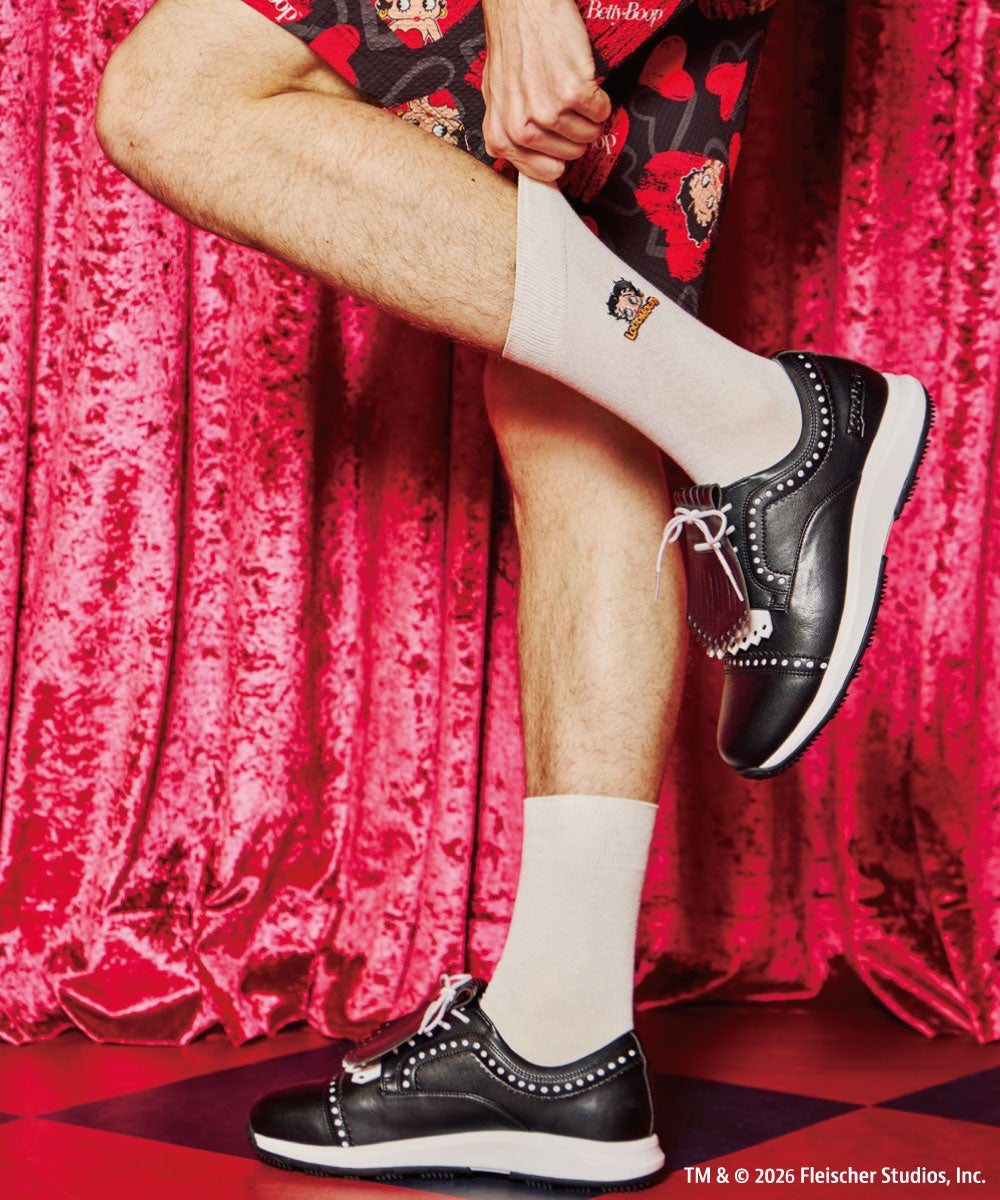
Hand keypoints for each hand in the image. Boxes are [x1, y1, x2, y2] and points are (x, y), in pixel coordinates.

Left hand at [481, 0, 611, 180]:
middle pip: (571, 155)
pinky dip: (599, 99)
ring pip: (588, 136)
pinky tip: (581, 80)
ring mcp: (546, 112)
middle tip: (564, 103)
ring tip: (571, 90)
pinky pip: (601, 113)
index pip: (545, 173)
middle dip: (575, 131)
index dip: (559, 155)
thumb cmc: (512, 46)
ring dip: (588, 115)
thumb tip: (536, 162)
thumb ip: (511, 134)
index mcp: (500, 137)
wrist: (522, 7)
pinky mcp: (571, 94)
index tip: (561, 140)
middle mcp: (520, 130)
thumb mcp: (498, 99)